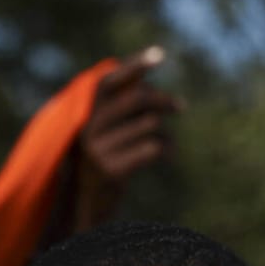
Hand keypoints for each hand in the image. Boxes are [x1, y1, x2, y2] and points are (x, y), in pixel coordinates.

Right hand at [71, 46, 180, 229]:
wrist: (86, 210)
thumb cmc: (103, 164)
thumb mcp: (103, 134)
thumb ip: (117, 109)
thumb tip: (144, 81)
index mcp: (84, 117)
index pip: (108, 83)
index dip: (133, 67)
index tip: (160, 55)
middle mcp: (87, 130)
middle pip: (137, 99)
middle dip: (164, 101)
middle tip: (180, 107)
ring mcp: (97, 151)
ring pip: (150, 124)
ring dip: (166, 133)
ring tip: (167, 145)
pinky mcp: (110, 171)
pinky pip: (152, 147)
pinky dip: (167, 150)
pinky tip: (168, 157)